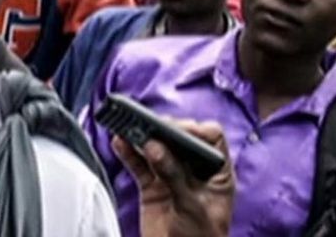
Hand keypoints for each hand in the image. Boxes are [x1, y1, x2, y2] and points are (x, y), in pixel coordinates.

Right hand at [113, 120, 234, 236]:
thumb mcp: (191, 208)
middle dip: (163, 131)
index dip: (196, 130)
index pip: (211, 139)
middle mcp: (194, 172)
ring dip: (142, 138)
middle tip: (148, 127)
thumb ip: (173, 175)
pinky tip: (120, 142)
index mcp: (216, 174)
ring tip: (128, 128)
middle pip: (179, 140)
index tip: (176, 130)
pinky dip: (128, 153)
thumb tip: (154, 146)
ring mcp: (172, 178)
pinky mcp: (152, 187)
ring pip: (156, 149)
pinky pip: (138, 164)